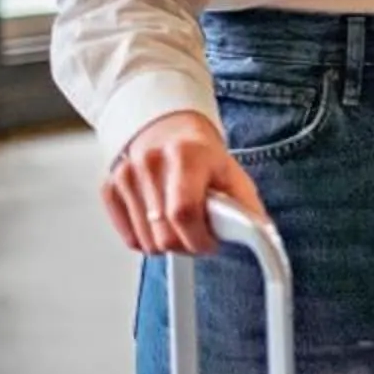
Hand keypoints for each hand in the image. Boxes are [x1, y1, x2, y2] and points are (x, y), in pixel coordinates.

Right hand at [102, 111, 268, 256]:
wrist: (168, 129)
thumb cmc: (201, 154)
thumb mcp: (231, 173)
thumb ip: (246, 206)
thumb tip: (264, 238)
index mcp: (185, 154)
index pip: (184, 213)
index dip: (200, 239)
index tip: (211, 243)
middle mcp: (150, 162)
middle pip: (164, 235)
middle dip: (187, 245)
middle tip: (199, 234)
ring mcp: (125, 174)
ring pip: (147, 243)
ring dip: (169, 244)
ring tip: (182, 223)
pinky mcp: (109, 187)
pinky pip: (130, 240)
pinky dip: (148, 240)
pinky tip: (160, 221)